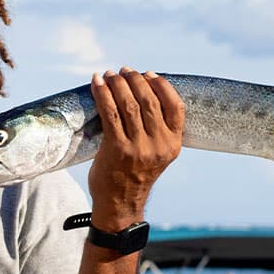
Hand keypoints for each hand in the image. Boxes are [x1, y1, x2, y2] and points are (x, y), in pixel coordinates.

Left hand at [87, 68, 183, 230]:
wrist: (120, 203)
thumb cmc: (135, 174)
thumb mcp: (157, 154)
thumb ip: (157, 130)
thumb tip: (142, 92)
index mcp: (173, 144)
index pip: (175, 106)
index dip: (162, 85)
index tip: (149, 74)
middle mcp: (158, 145)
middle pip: (149, 101)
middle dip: (135, 80)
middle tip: (123, 71)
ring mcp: (138, 148)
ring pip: (129, 104)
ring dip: (118, 84)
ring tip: (110, 74)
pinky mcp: (117, 149)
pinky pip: (110, 113)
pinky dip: (102, 94)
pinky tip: (97, 83)